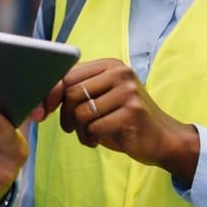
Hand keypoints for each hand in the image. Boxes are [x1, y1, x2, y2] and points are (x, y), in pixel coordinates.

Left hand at [55, 58, 199, 185]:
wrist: (164, 139)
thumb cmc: (125, 120)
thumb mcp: (102, 100)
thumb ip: (78, 92)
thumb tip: (43, 97)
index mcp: (110, 65)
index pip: (68, 74)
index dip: (50, 94)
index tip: (43, 110)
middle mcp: (120, 73)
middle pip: (71, 93)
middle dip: (64, 115)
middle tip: (71, 128)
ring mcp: (128, 91)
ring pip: (81, 112)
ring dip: (79, 131)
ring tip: (89, 136)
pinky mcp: (132, 112)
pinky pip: (94, 127)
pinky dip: (90, 139)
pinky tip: (98, 141)